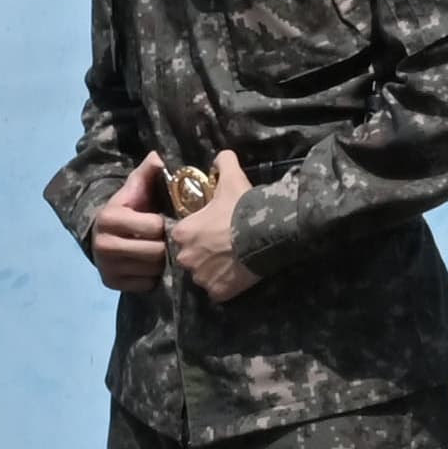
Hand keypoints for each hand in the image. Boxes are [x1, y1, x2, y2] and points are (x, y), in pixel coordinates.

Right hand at [85, 173, 173, 290]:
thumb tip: (158, 158)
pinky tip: (151, 266)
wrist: (104, 235)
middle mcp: (103, 243)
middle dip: (165, 246)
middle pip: (154, 251)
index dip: (163, 224)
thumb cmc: (128, 209)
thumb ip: (147, 173)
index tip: (164, 221)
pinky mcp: (111, 282)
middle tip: (166, 240)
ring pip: (151, 269)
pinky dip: (153, 277)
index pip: (153, 226)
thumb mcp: (135, 189)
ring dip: (161, 262)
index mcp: (109, 217)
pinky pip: (145, 284)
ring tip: (160, 252)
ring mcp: (106, 266)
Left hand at [168, 149, 262, 301]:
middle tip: (223, 246)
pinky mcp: (218, 292)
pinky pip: (217, 291)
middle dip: (203, 254)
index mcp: (182, 232)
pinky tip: (237, 275)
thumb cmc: (242, 206)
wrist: (266, 232)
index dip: (197, 233)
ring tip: (232, 261)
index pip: (182, 235)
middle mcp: (185, 257)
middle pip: (190, 257)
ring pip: (202, 276)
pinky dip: (225, 286)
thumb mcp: (232, 177)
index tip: (212, 230)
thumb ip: (223, 163)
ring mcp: (201, 277)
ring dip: (213, 270)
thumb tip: (222, 156)